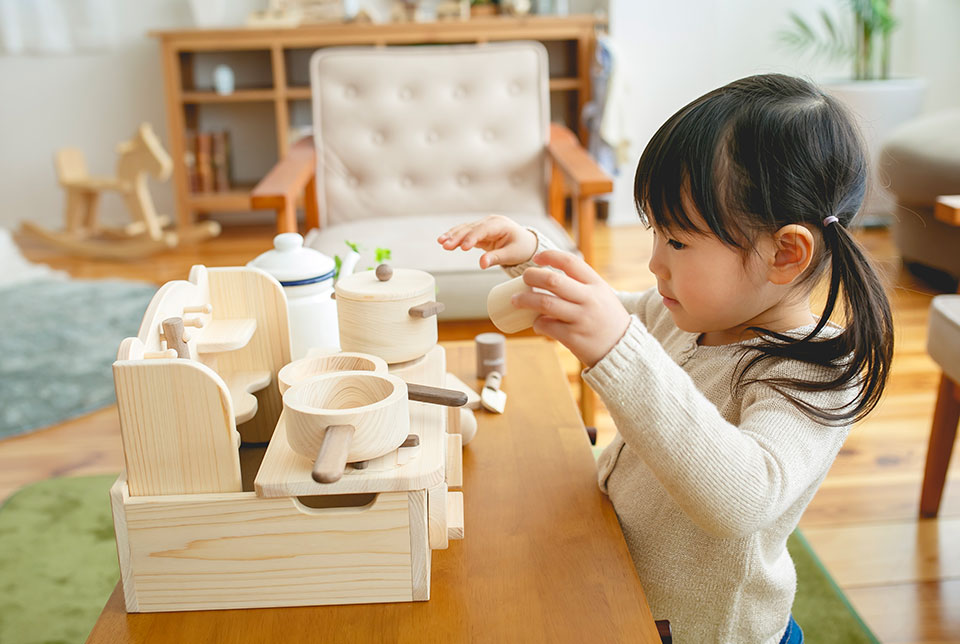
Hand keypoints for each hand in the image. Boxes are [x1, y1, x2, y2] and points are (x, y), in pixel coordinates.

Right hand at [437, 215, 537, 268]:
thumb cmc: (521, 247)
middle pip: (471, 228)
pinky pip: (465, 233)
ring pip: (465, 229)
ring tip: (441, 242)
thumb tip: (482, 264)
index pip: (483, 230)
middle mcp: (490, 222)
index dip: (471, 238)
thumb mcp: (512, 254)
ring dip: (453, 235)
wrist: (526, 243)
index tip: (463, 247)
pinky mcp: (479, 232)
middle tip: (445, 245)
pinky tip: (445, 241)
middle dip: (457, 236)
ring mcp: (484, 225)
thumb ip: (496, 258)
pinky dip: (456, 237)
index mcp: (500, 224)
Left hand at [514, 250, 630, 367]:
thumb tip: (550, 277)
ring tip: (515, 300)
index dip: (550, 256)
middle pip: (552, 280)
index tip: (537, 258)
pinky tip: (536, 323)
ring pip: (545, 303)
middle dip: (531, 276)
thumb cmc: (608, 320)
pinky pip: (547, 326)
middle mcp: (589, 299)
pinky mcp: (573, 337)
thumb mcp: (603, 296)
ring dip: (525, 300)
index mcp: (597, 285)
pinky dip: (537, 323)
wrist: (623, 349)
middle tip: (523, 278)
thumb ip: (582, 285)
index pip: (570, 262)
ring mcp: (581, 318)